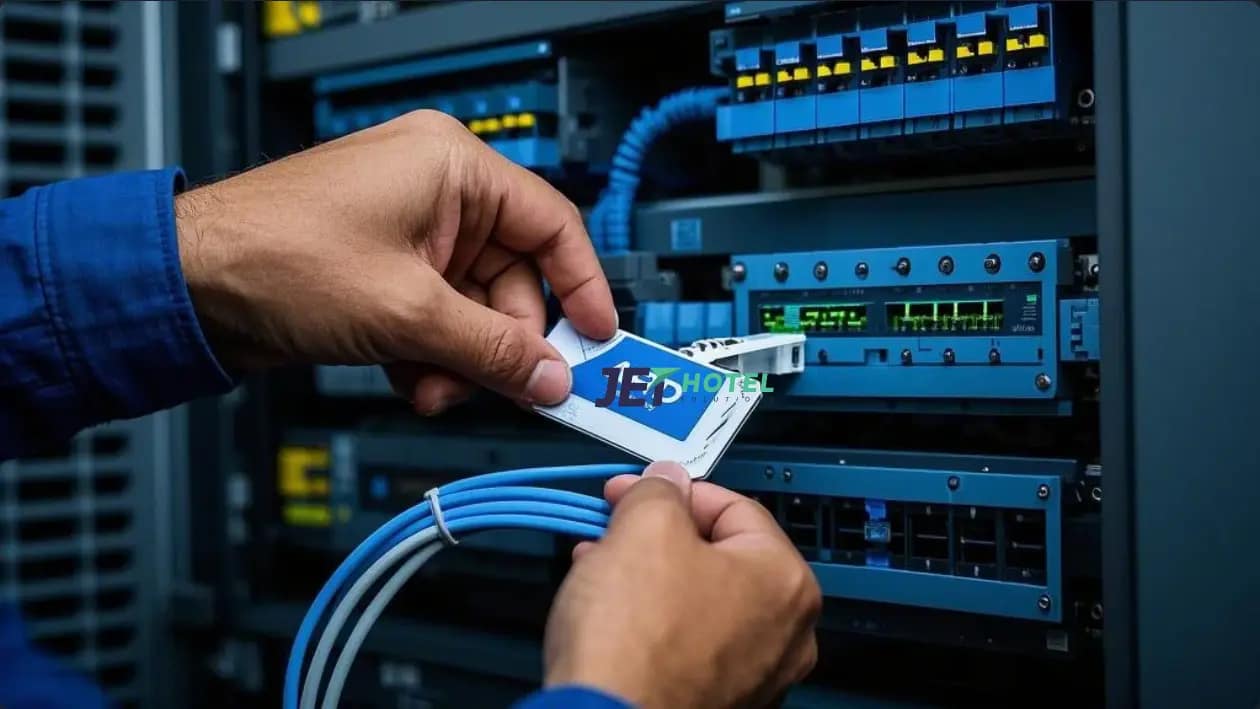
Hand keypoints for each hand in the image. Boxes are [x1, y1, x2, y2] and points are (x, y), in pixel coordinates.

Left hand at [173, 110, 615, 411]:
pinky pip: (436, 318)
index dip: (582, 287)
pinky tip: (409, 381)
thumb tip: (551, 376)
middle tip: (514, 388)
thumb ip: (493, 349)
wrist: (184, 287)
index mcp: (452, 167)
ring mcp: (407, 232)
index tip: (599, 339)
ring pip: (473, 309)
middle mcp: (435, 191)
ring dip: (462, 359)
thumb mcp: (408, 313)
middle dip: (505, 343)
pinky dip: (430, 356)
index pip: (552, 225)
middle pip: (513, 279)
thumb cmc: (274, 256)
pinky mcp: (382, 269)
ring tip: (433, 387)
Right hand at [544, 462, 821, 707]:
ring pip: (700, 601)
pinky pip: (689, 646)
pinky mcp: (719, 705)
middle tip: (612, 529)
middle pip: (717, 556)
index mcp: (786, 582)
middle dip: (656, 537)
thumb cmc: (635, 642)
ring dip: (650, 579)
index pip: (732, 506)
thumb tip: (667, 481)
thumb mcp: (643, 527)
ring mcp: (757, 678)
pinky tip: (613, 620)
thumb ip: (661, 491)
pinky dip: (655, 625)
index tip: (630, 489)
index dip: (671, 490)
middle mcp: (787, 635)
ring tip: (600, 573)